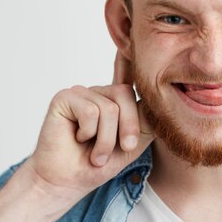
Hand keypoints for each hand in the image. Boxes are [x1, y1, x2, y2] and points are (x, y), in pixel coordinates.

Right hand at [27, 51, 154, 201]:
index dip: (129, 57)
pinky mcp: (65, 98)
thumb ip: (146, 122)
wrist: (67, 181)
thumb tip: (156, 103)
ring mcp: (82, 93)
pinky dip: (88, 133)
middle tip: (119, 150)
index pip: (127, 75)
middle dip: (127, 129)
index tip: (132, 39)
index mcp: (116, 102)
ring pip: (109, 108)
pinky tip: (77, 138)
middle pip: (126, 96)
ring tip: (94, 152)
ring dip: (105, 139)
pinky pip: (90, 111)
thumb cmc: (96, 164)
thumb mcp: (132, 144)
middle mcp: (100, 93)